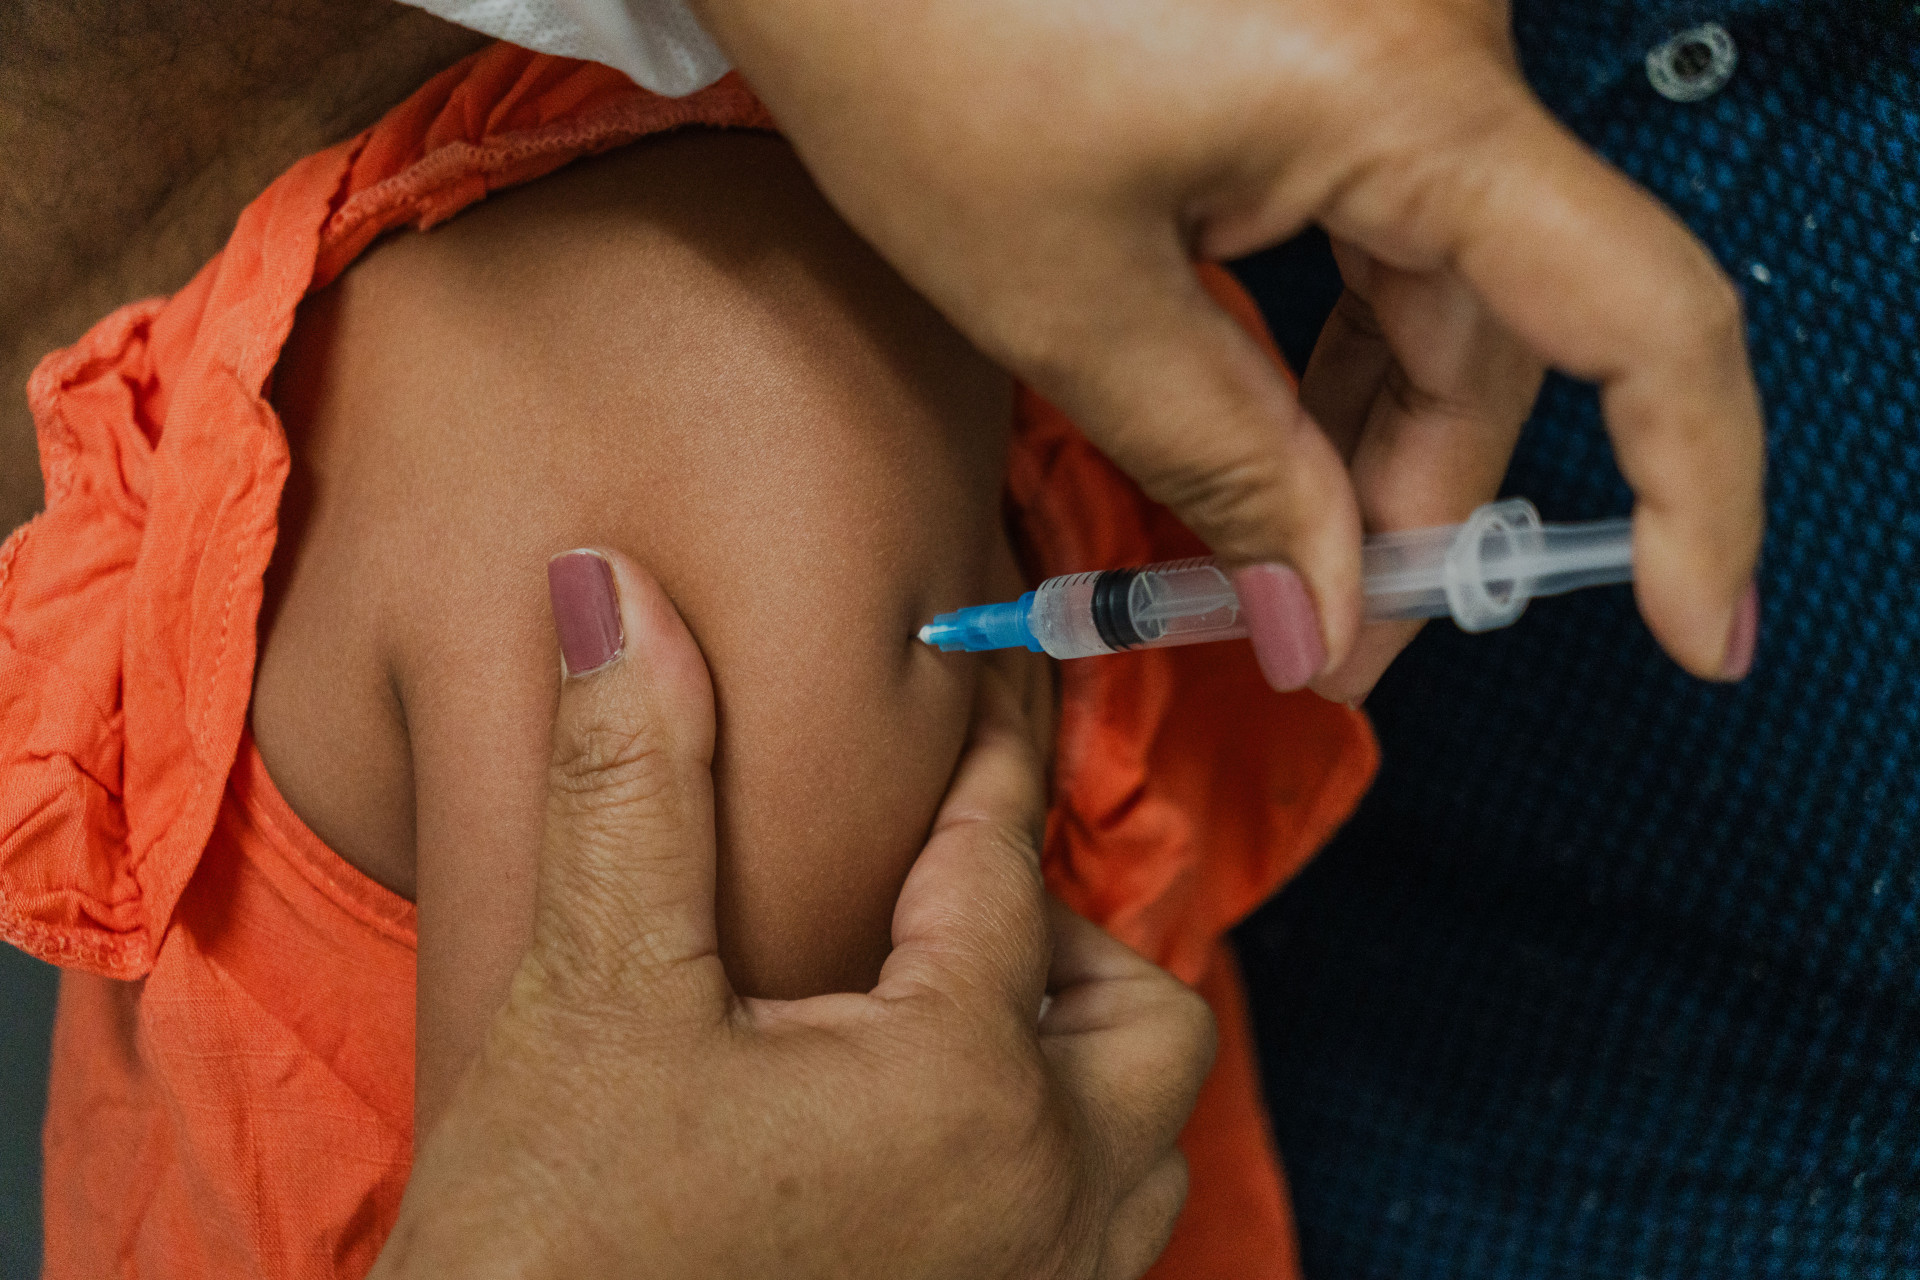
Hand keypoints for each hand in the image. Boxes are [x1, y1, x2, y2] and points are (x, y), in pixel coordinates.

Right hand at [369, 550, 1213, 1279]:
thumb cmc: (553, 1258)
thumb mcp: (593, 1000)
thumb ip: (631, 786)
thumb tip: (613, 589)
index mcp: (960, 1081)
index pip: (1010, 863)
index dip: (995, 752)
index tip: (997, 679)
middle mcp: (1039, 1201)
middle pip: (1144, 1018)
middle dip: (1070, 941)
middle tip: (953, 909)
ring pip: (1140, 1141)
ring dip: (1075, 1059)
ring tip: (951, 1019)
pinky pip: (1094, 1236)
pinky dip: (1053, 1162)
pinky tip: (931, 1146)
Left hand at [691, 0, 1764, 692]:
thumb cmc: (913, 39)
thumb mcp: (1069, 300)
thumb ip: (1225, 470)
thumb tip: (1325, 617)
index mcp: (1405, 96)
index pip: (1642, 319)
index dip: (1693, 497)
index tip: (1690, 636)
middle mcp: (1436, 51)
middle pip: (1508, 335)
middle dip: (1420, 511)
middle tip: (1325, 643)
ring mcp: (1391, 42)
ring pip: (1441, 294)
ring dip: (1371, 439)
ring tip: (1279, 562)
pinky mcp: (1332, 48)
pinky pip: (1382, 228)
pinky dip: (1332, 348)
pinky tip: (1272, 432)